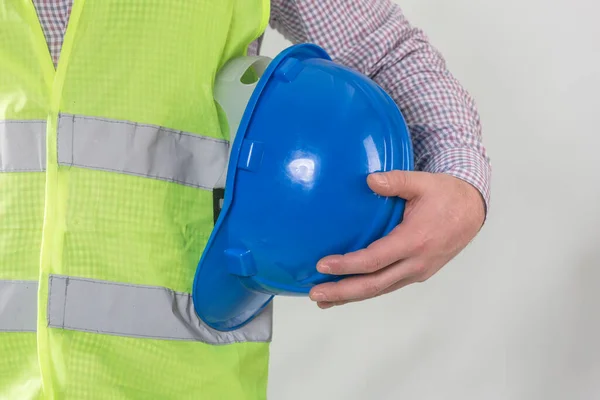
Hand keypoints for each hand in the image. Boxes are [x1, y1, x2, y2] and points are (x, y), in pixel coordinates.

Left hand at [309, 170, 485, 308]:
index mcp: (414, 240)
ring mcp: (418, 272)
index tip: (323, 265)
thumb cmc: (446, 195)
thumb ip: (396, 181)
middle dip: (342, 291)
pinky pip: (387, 286)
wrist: (472, 211)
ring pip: (380, 290)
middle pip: (374, 284)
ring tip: (324, 299)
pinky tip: (348, 291)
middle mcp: (416, 262)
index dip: (347, 265)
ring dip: (351, 296)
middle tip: (316, 293)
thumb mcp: (423, 182)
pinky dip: (366, 291)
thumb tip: (370, 180)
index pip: (374, 259)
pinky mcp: (417, 274)